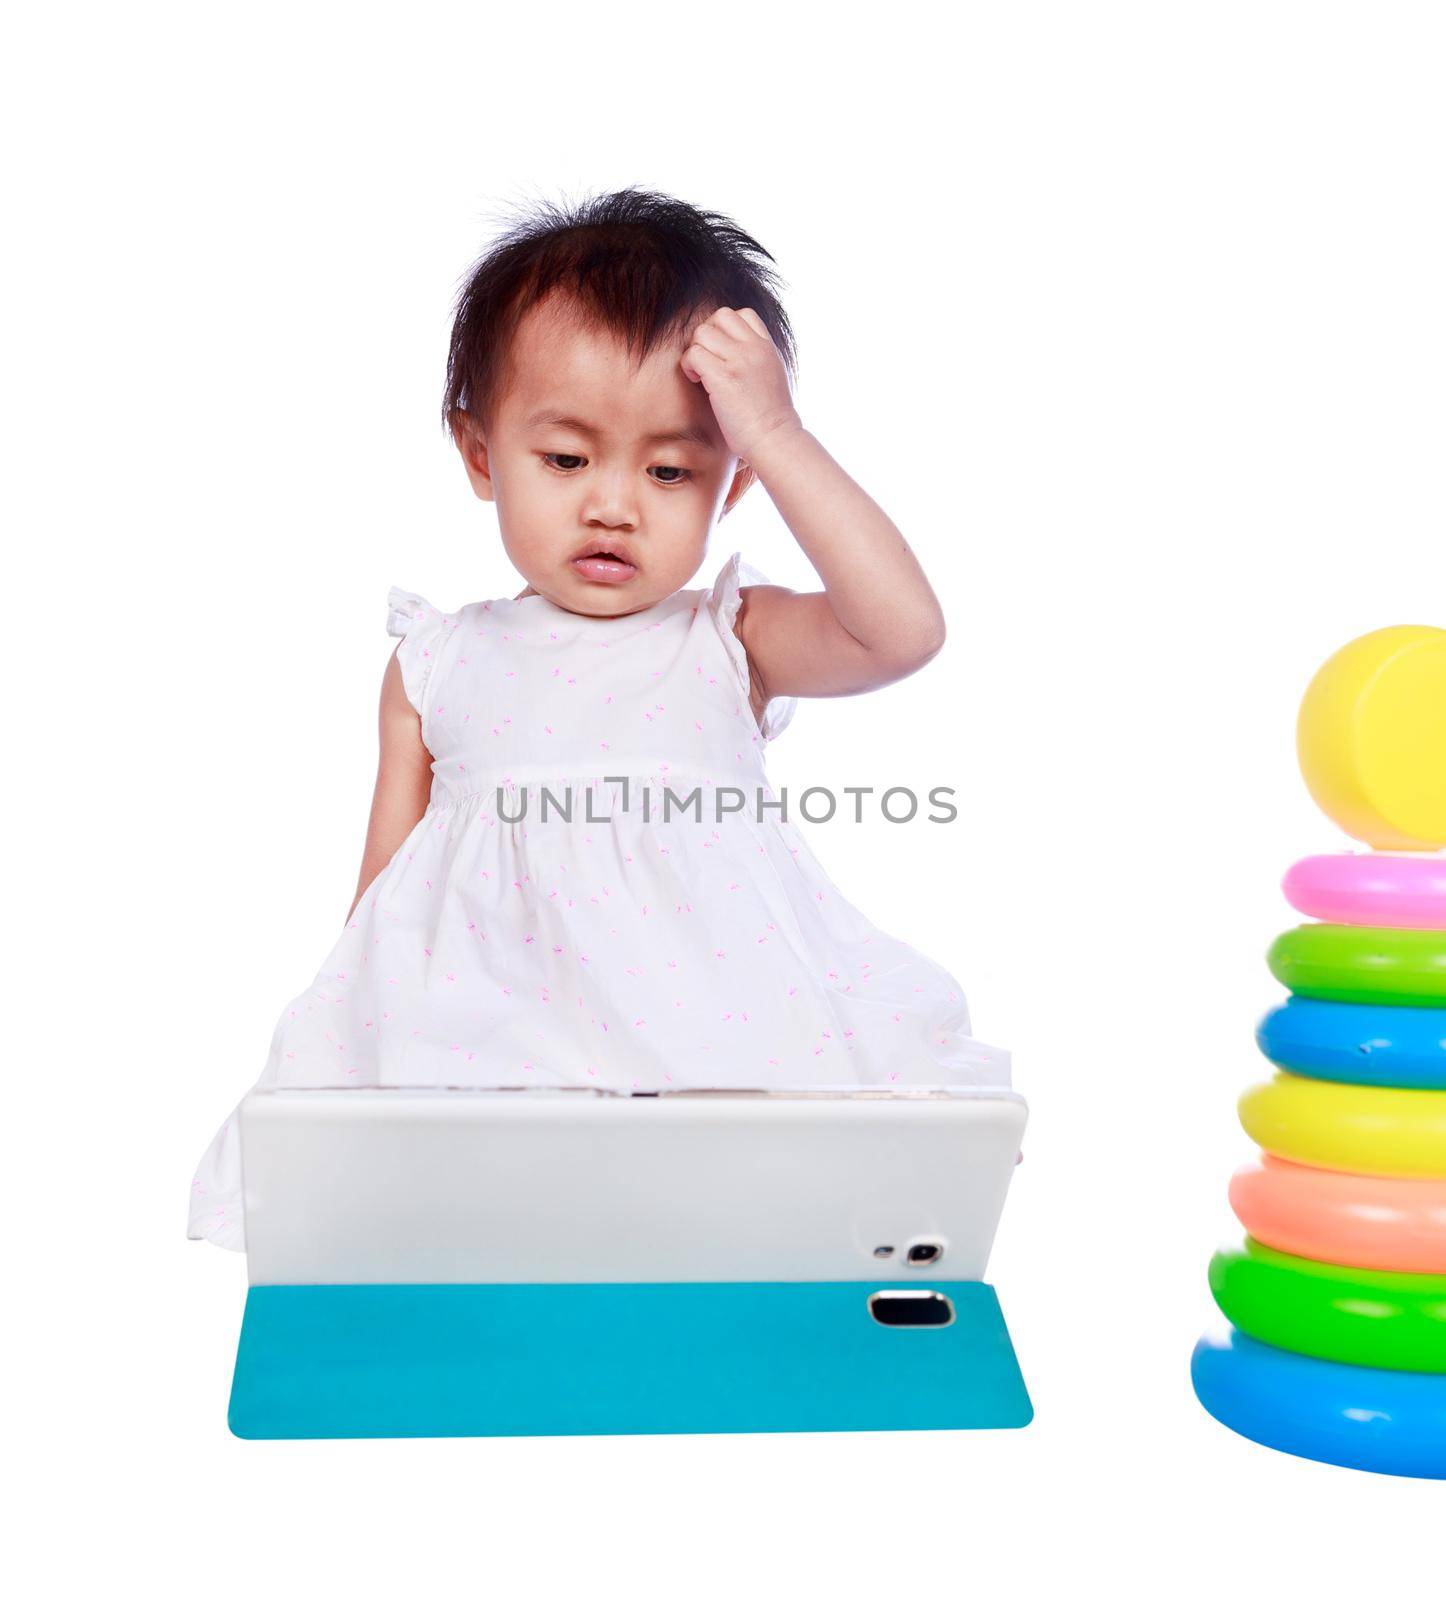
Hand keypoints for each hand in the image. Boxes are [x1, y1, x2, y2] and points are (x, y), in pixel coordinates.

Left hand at [680, 307, 800, 460]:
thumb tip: (739, 353)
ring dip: (695, 350)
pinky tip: (697, 382)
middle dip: (707, 335)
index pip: (743, 314)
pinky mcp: (723, 378)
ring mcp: (739, 361)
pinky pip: (693, 354)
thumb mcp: (773, 377)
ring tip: (700, 373)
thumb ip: (759, 359)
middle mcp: (754, 349)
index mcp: (767, 347)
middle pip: (720, 315)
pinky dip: (689, 366)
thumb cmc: (771, 419)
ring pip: (703, 332)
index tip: (723, 353)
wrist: (775, 440)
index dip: (726, 329)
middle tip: (707, 361)